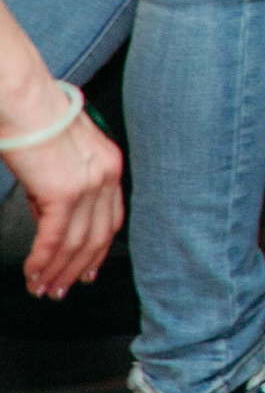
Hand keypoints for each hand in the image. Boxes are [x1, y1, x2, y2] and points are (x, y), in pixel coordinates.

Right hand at [1, 99, 121, 299]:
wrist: (25, 102)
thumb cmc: (35, 124)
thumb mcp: (59, 161)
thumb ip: (61, 192)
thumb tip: (51, 224)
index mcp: (110, 166)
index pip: (111, 219)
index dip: (99, 250)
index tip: (88, 271)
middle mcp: (106, 176)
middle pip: (97, 237)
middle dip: (78, 269)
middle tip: (60, 290)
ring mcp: (89, 184)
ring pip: (77, 243)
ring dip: (57, 270)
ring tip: (42, 288)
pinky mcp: (65, 191)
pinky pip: (56, 237)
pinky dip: (43, 259)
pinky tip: (33, 273)